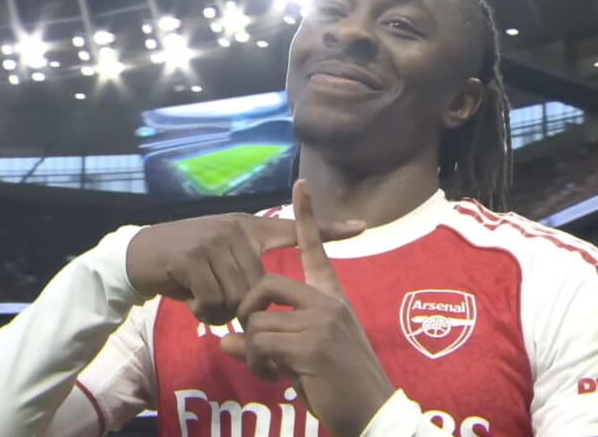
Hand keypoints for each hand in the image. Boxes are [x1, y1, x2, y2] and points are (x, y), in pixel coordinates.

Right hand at [126, 211, 364, 324]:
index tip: (363, 226)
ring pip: (239, 297)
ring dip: (220, 311)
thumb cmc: (187, 264)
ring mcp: (215, 239)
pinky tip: (192, 299)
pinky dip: (204, 311)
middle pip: (260, 286)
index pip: (295, 229)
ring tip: (203, 298)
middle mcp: (237, 229)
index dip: (330, 228)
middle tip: (217, 304)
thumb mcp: (224, 260)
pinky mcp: (195, 256)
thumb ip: (248, 271)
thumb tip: (267, 298)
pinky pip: (215, 300)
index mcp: (250, 229)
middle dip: (242, 307)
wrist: (143, 255)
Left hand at [220, 180, 394, 436]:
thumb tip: (226, 342)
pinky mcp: (312, 345)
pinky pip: (261, 344)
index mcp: (331, 299)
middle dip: (247, 314)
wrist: (371, 413)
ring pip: (258, 324)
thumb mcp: (301, 360)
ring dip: (254, 353)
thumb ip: (269, 344)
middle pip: (265, 286)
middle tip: (251, 342)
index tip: (300, 184)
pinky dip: (259, 364)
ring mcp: (322, 322)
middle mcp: (329, 303)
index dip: (306, 217)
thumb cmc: (340, 387)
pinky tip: (277, 378)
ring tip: (273, 371)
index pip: (315, 249)